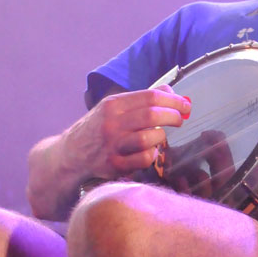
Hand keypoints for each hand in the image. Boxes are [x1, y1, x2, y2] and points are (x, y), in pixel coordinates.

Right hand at [66, 85, 190, 179]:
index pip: (150, 97)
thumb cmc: (99, 128)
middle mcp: (111, 123)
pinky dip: (152, 154)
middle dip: (172, 116)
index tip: (185, 104)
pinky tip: (150, 151)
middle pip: (151, 116)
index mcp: (113, 105)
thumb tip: (170, 91)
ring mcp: (113, 145)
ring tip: (160, 136)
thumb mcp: (114, 108)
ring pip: (148, 138)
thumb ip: (141, 100)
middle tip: (180, 119)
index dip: (173, 100)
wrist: (71, 154)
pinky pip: (144, 159)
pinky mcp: (115, 165)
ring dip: (161, 137)